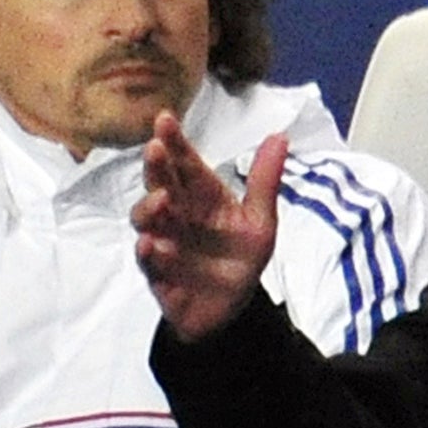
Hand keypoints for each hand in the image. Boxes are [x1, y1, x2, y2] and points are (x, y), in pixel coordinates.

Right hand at [133, 110, 284, 341]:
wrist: (231, 309)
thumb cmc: (238, 258)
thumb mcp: (260, 221)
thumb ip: (265, 181)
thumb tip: (280, 135)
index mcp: (201, 196)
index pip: (185, 163)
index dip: (174, 142)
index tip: (165, 118)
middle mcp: (178, 214)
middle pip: (161, 184)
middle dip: (156, 167)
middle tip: (155, 148)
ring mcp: (165, 242)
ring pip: (147, 220)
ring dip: (149, 208)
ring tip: (161, 200)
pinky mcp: (160, 274)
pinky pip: (150, 261)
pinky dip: (151, 252)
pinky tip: (153, 244)